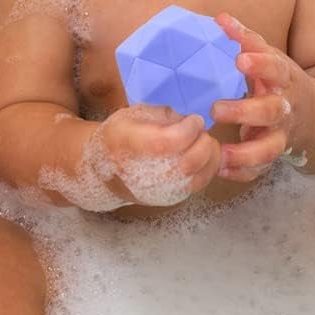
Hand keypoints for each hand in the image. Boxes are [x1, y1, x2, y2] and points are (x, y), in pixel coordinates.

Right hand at [96, 102, 220, 206]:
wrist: (105, 175)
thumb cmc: (119, 138)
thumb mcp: (132, 115)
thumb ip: (162, 115)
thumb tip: (189, 122)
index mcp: (127, 143)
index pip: (167, 141)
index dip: (188, 129)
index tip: (194, 119)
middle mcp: (141, 173)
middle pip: (187, 163)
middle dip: (203, 142)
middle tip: (200, 131)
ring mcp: (157, 190)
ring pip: (198, 176)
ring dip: (209, 154)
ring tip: (201, 142)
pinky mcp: (169, 199)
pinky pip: (200, 183)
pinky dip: (209, 167)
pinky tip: (203, 155)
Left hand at [210, 13, 309, 181]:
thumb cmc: (281, 81)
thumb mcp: (270, 58)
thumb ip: (245, 40)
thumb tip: (220, 18)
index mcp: (283, 79)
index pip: (275, 67)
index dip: (260, 63)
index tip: (241, 58)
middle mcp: (284, 108)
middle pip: (270, 111)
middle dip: (245, 111)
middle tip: (216, 109)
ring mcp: (281, 134)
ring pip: (269, 148)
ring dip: (246, 153)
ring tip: (222, 153)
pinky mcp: (274, 155)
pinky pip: (261, 169)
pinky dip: (243, 172)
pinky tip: (222, 170)